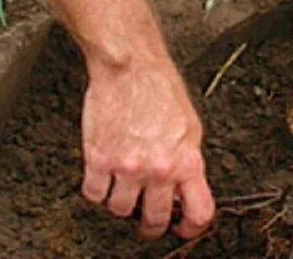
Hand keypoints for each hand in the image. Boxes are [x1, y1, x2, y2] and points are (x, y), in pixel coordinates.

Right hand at [81, 57, 214, 239]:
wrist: (129, 65)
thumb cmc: (159, 87)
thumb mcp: (189, 126)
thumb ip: (187, 160)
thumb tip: (184, 186)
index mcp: (186, 161)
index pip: (198, 213)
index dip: (190, 227)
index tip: (181, 227)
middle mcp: (158, 169)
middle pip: (155, 220)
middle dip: (151, 223)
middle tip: (145, 215)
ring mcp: (126, 167)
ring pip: (120, 210)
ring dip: (121, 203)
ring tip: (121, 187)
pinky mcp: (98, 159)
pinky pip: (93, 194)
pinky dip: (96, 190)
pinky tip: (101, 177)